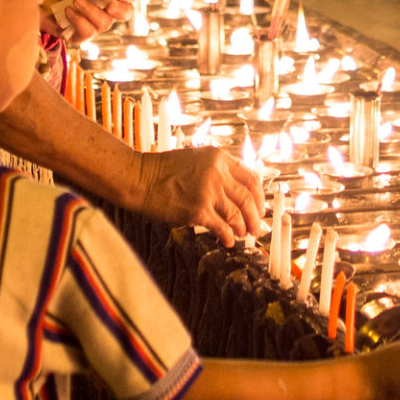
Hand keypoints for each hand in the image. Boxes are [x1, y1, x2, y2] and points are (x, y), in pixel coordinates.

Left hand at [44, 0, 133, 42]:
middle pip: (124, 14)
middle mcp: (102, 6)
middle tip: (108, 3)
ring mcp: (89, 21)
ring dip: (91, 12)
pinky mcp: (74, 33)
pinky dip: (78, 22)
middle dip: (119, 10)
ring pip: (104, 25)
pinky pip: (86, 35)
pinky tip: (67, 11)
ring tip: (74, 0)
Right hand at [133, 146, 262, 244]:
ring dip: (242, 228)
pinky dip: (228, 236)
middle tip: (255, 228)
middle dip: (255, 217)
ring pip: (237, 215)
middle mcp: (217, 172)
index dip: (259, 196)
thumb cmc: (163, 171)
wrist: (140, 179)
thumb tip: (236, 192)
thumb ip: (217, 170)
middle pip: (247, 198)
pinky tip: (228, 241)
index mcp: (218, 158)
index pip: (251, 178)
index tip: (259, 207)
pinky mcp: (198, 210)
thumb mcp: (196, 159)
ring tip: (241, 235)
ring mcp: (209, 191)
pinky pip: (221, 227)